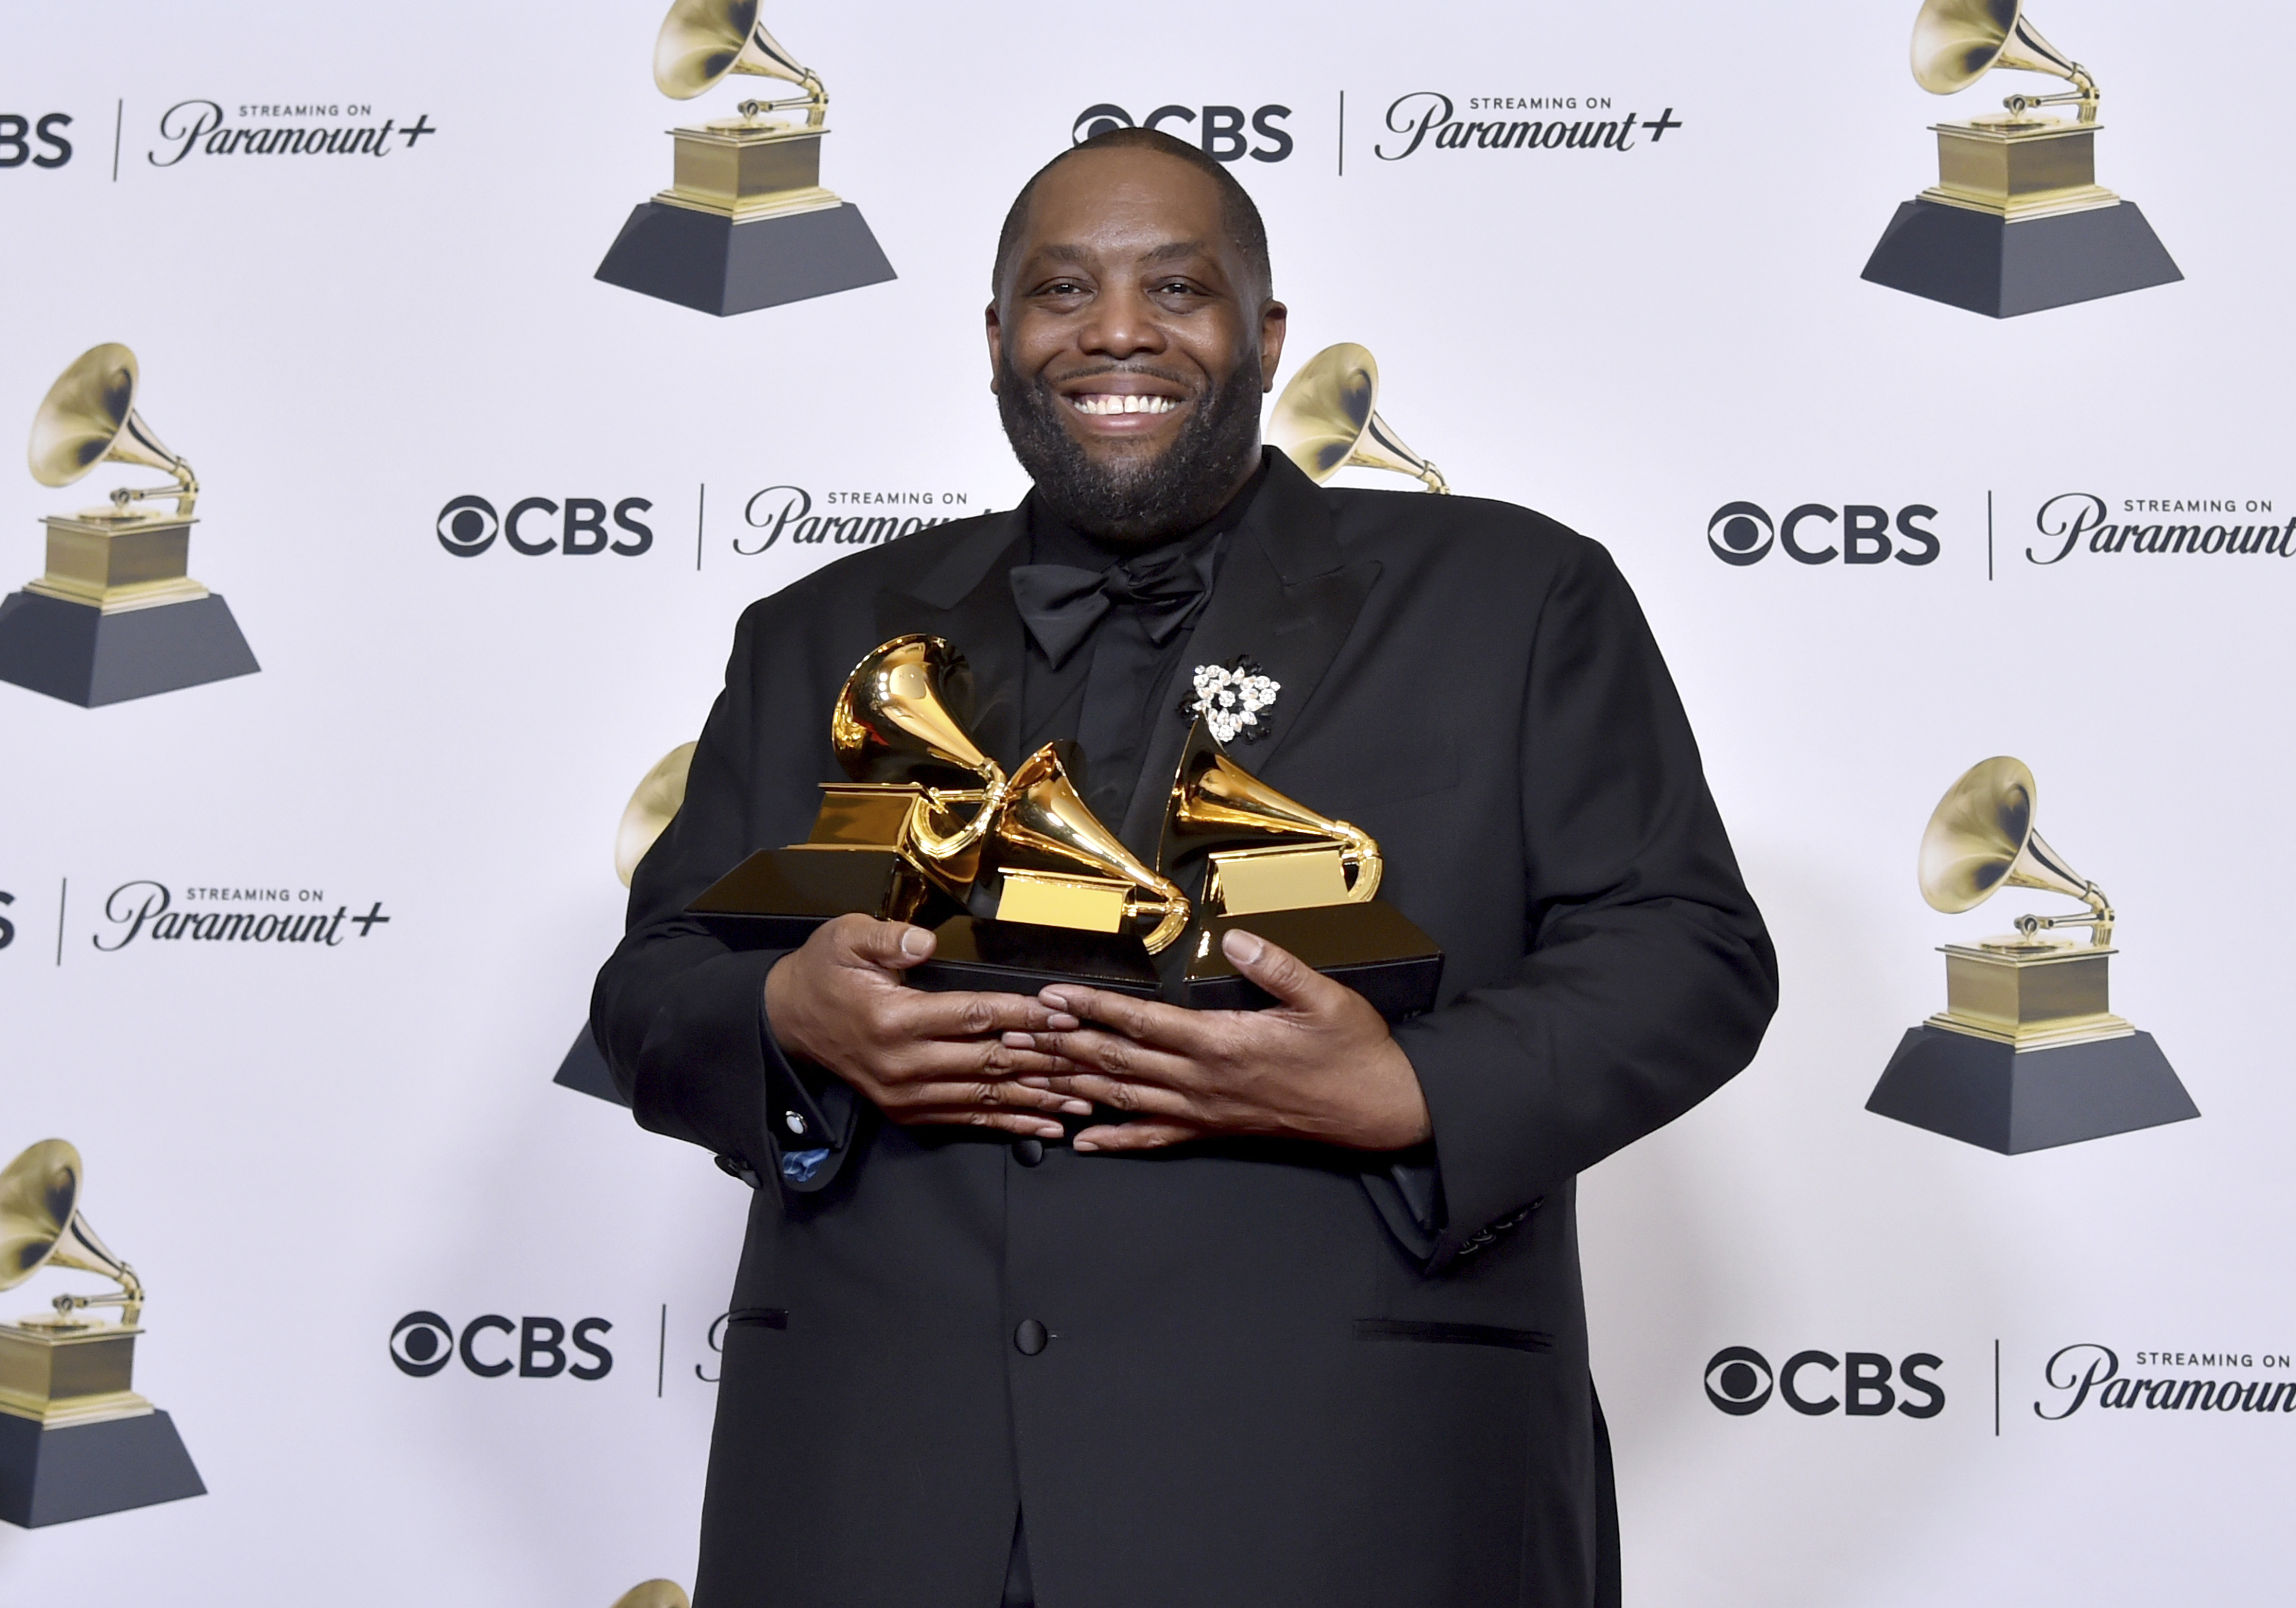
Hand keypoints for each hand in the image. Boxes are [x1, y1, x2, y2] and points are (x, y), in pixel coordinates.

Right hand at [764, 915, 1089, 1138]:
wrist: (789, 1021)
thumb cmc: (824, 972)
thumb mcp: (845, 938)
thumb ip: (888, 938)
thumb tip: (924, 940)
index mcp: (895, 1019)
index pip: (974, 1016)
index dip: (1023, 1016)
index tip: (1064, 1013)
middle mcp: (904, 1065)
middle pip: (990, 1062)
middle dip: (1046, 1061)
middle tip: (1093, 1060)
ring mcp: (906, 1095)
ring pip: (986, 1098)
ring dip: (1038, 1099)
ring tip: (1083, 1098)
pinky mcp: (908, 1112)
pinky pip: (968, 1120)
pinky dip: (1010, 1124)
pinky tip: (1046, 1126)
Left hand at [1009, 928, 1431, 1153]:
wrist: (1378, 1109)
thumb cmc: (1353, 1048)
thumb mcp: (1324, 996)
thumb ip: (1276, 965)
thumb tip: (1235, 936)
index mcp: (1222, 1043)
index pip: (1141, 1023)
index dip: (1092, 1009)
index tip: (1051, 995)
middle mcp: (1202, 1081)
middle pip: (1116, 1062)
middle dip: (1061, 1047)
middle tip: (1014, 1036)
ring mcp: (1204, 1111)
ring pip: (1124, 1099)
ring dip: (1072, 1086)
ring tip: (1029, 1076)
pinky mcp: (1214, 1129)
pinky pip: (1155, 1138)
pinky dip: (1114, 1139)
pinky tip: (1081, 1141)